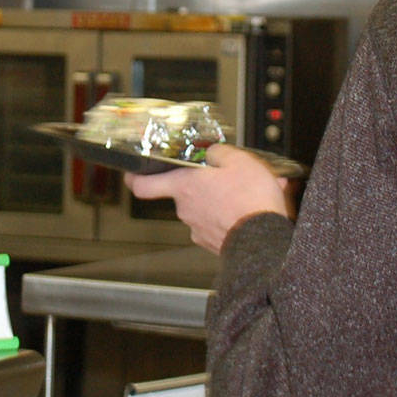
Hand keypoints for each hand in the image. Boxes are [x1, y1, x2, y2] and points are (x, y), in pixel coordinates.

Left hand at [126, 144, 289, 252]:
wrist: (264, 240)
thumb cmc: (249, 201)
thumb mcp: (239, 160)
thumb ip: (219, 152)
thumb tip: (214, 154)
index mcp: (184, 186)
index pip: (143, 185)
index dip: (135, 178)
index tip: (132, 175)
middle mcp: (186, 209)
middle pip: (185, 193)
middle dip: (205, 184)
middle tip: (226, 177)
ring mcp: (198, 229)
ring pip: (206, 208)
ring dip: (223, 200)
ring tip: (250, 192)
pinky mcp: (213, 243)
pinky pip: (219, 223)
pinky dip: (233, 216)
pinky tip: (253, 208)